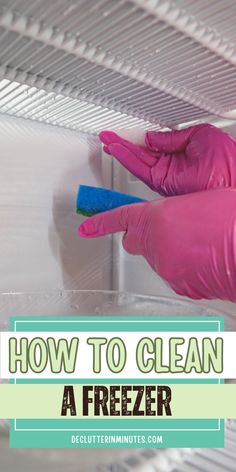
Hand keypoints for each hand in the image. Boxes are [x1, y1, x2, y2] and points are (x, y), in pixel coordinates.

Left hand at [79, 188, 235, 301]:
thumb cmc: (233, 219)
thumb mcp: (200, 200)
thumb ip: (175, 213)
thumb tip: (173, 223)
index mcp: (159, 216)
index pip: (120, 218)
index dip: (100, 223)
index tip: (88, 227)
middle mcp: (157, 245)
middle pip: (137, 241)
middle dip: (145, 236)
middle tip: (171, 230)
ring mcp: (168, 268)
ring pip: (157, 258)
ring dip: (169, 251)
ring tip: (199, 244)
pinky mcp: (180, 285)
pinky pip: (173, 274)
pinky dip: (182, 268)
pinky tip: (203, 260)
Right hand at [99, 124, 235, 195]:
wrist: (233, 181)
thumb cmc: (228, 161)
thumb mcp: (199, 135)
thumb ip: (171, 137)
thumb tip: (151, 137)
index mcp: (182, 154)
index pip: (154, 144)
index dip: (139, 137)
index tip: (126, 131)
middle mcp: (172, 167)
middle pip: (142, 154)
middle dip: (124, 144)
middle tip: (108, 136)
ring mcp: (166, 176)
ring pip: (138, 162)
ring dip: (121, 151)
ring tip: (107, 141)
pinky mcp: (163, 184)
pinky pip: (141, 169)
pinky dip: (127, 159)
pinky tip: (117, 150)